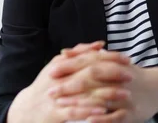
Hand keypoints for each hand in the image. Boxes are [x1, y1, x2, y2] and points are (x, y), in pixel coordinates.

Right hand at [7, 41, 131, 122]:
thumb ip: (78, 54)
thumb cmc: (46, 86)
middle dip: (112, 74)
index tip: (127, 59)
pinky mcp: (56, 112)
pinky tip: (104, 111)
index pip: (89, 58)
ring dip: (107, 93)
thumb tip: (100, 45)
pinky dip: (89, 110)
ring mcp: (59, 95)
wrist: (27, 108)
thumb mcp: (58, 65)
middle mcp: (60, 78)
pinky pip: (75, 111)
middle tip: (131, 75)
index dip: (109, 58)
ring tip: (125, 94)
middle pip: (89, 73)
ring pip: (85, 93)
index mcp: (62, 65)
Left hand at [48, 64, 157, 122]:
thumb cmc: (126, 73)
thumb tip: (63, 53)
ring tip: (62, 105)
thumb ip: (86, 56)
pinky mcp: (133, 112)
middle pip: (91, 80)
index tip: (50, 72)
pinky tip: (88, 121)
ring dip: (80, 102)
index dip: (68, 67)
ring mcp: (126, 95)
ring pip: (101, 98)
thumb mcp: (109, 61)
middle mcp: (118, 77)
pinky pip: (116, 117)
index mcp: (111, 63)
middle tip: (50, 91)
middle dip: (69, 86)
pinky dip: (102, 119)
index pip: (86, 62)